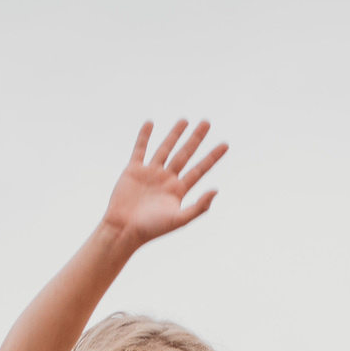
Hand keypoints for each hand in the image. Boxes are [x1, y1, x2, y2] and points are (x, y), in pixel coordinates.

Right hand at [102, 120, 228, 247]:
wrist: (124, 229)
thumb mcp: (179, 220)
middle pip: (185, 154)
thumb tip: (216, 190)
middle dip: (196, 139)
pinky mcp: (133, 170)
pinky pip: (140, 149)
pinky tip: (150, 123)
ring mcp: (150, 173)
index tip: (225, 145)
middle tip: (207, 122)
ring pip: (165, 148)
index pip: (200, 169)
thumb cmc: (151, 229)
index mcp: (179, 190)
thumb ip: (198, 207)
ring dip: (175, 134)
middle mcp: (166, 179)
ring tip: (185, 120)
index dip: (212, 157)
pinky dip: (144, 136)